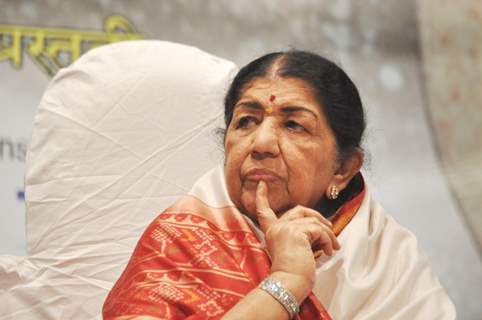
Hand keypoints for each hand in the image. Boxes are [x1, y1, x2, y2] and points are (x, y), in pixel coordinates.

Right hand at [255, 181, 339, 299]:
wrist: (288, 285)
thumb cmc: (292, 275)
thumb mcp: (292, 251)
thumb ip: (297, 237)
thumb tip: (318, 230)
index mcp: (271, 233)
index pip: (264, 211)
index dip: (262, 196)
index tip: (262, 183)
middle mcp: (276, 228)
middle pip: (298, 210)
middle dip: (316, 216)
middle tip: (329, 226)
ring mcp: (285, 229)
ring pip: (313, 221)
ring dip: (328, 234)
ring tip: (333, 247)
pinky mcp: (297, 233)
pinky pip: (319, 230)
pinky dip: (328, 240)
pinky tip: (329, 251)